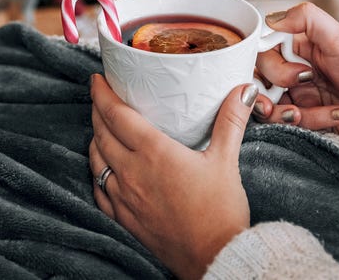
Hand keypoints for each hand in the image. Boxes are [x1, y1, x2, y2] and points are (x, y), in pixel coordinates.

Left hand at [89, 74, 259, 279]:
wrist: (215, 259)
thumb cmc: (221, 212)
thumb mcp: (226, 160)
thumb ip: (231, 121)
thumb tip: (243, 90)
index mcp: (154, 152)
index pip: (116, 114)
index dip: (102, 93)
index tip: (97, 79)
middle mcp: (132, 172)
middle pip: (101, 132)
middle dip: (97, 110)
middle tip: (100, 96)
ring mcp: (124, 197)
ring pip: (96, 159)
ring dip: (95, 139)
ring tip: (101, 127)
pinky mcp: (123, 218)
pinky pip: (99, 189)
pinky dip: (98, 171)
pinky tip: (104, 168)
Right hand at [254, 2, 338, 139]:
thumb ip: (306, 19)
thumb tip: (271, 19)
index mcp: (297, 46)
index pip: (262, 47)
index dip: (265, 56)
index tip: (278, 62)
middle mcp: (291, 69)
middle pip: (258, 75)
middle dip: (276, 82)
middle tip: (302, 81)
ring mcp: (295, 95)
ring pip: (266, 103)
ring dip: (282, 110)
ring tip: (300, 113)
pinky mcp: (301, 118)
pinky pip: (287, 123)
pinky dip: (309, 120)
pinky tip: (333, 114)